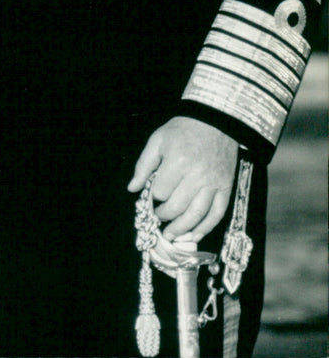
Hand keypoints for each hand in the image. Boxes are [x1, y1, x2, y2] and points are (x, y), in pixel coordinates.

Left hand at [128, 116, 237, 241]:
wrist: (215, 122)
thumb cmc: (183, 130)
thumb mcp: (158, 141)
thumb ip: (144, 165)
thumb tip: (132, 188)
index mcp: (178, 162)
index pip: (161, 191)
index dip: (154, 196)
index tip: (153, 196)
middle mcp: (197, 176)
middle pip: (177, 207)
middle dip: (165, 216)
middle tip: (159, 217)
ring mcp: (213, 184)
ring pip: (196, 215)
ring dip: (182, 229)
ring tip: (171, 235)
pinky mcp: (226, 188)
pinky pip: (217, 214)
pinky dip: (205, 228)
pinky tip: (195, 236)